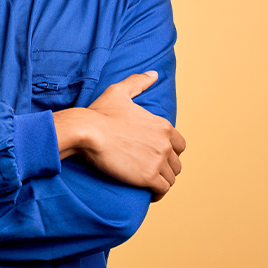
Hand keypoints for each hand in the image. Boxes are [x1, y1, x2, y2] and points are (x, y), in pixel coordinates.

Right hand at [52, 71, 185, 199]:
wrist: (87, 131)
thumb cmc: (100, 113)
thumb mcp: (119, 92)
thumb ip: (138, 82)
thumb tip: (154, 74)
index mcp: (162, 125)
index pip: (180, 145)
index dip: (170, 152)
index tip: (157, 157)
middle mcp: (165, 143)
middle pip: (176, 163)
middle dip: (166, 169)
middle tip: (152, 172)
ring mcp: (158, 161)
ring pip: (171, 178)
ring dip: (162, 182)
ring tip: (150, 184)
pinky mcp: (148, 177)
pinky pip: (162, 190)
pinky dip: (158, 194)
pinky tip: (150, 194)